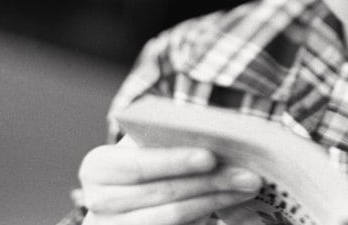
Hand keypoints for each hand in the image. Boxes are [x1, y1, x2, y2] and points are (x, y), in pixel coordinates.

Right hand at [79, 135, 262, 224]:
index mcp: (98, 168)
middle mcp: (98, 203)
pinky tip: (229, 206)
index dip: (174, 161)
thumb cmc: (150, 162)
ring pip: (171, 217)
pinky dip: (204, 218)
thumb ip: (175, 135)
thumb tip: (220, 132)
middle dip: (210, 183)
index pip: (138, 164)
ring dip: (215, 202)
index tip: (211, 157)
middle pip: (161, 194)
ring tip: (246, 189)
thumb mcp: (153, 144)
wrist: (133, 194)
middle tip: (250, 176)